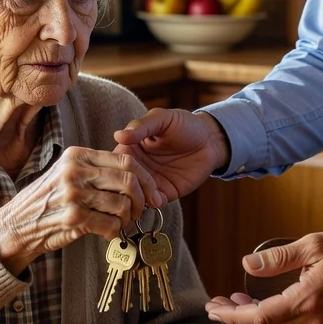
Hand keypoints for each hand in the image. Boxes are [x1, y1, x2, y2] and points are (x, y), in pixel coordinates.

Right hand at [0, 147, 163, 274]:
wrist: (16, 226)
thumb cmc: (47, 201)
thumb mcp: (66, 172)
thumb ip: (95, 169)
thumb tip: (135, 175)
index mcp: (77, 155)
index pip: (126, 159)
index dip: (145, 177)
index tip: (151, 192)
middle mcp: (75, 171)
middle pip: (129, 180)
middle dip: (142, 200)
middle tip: (140, 211)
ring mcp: (73, 194)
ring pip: (123, 205)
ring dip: (128, 219)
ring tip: (120, 224)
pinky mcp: (73, 218)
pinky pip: (111, 225)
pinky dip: (115, 232)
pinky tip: (107, 233)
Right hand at [113, 108, 230, 202]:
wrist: (210, 140)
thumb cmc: (184, 124)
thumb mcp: (162, 119)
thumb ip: (141, 126)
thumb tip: (118, 135)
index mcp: (129, 147)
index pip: (113, 161)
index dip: (112, 167)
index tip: (119, 170)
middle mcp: (136, 167)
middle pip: (120, 182)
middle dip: (122, 188)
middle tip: (130, 188)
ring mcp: (149, 181)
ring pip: (133, 196)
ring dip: (135, 199)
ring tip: (143, 195)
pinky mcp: (165, 193)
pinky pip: (152, 203)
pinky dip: (151, 204)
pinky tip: (156, 198)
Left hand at [205, 230, 322, 323]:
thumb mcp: (313, 244)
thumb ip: (278, 257)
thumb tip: (247, 263)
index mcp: (309, 301)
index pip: (260, 317)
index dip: (232, 314)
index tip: (214, 307)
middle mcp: (315, 320)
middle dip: (237, 318)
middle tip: (217, 305)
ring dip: (253, 318)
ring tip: (235, 302)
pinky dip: (271, 317)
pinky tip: (262, 302)